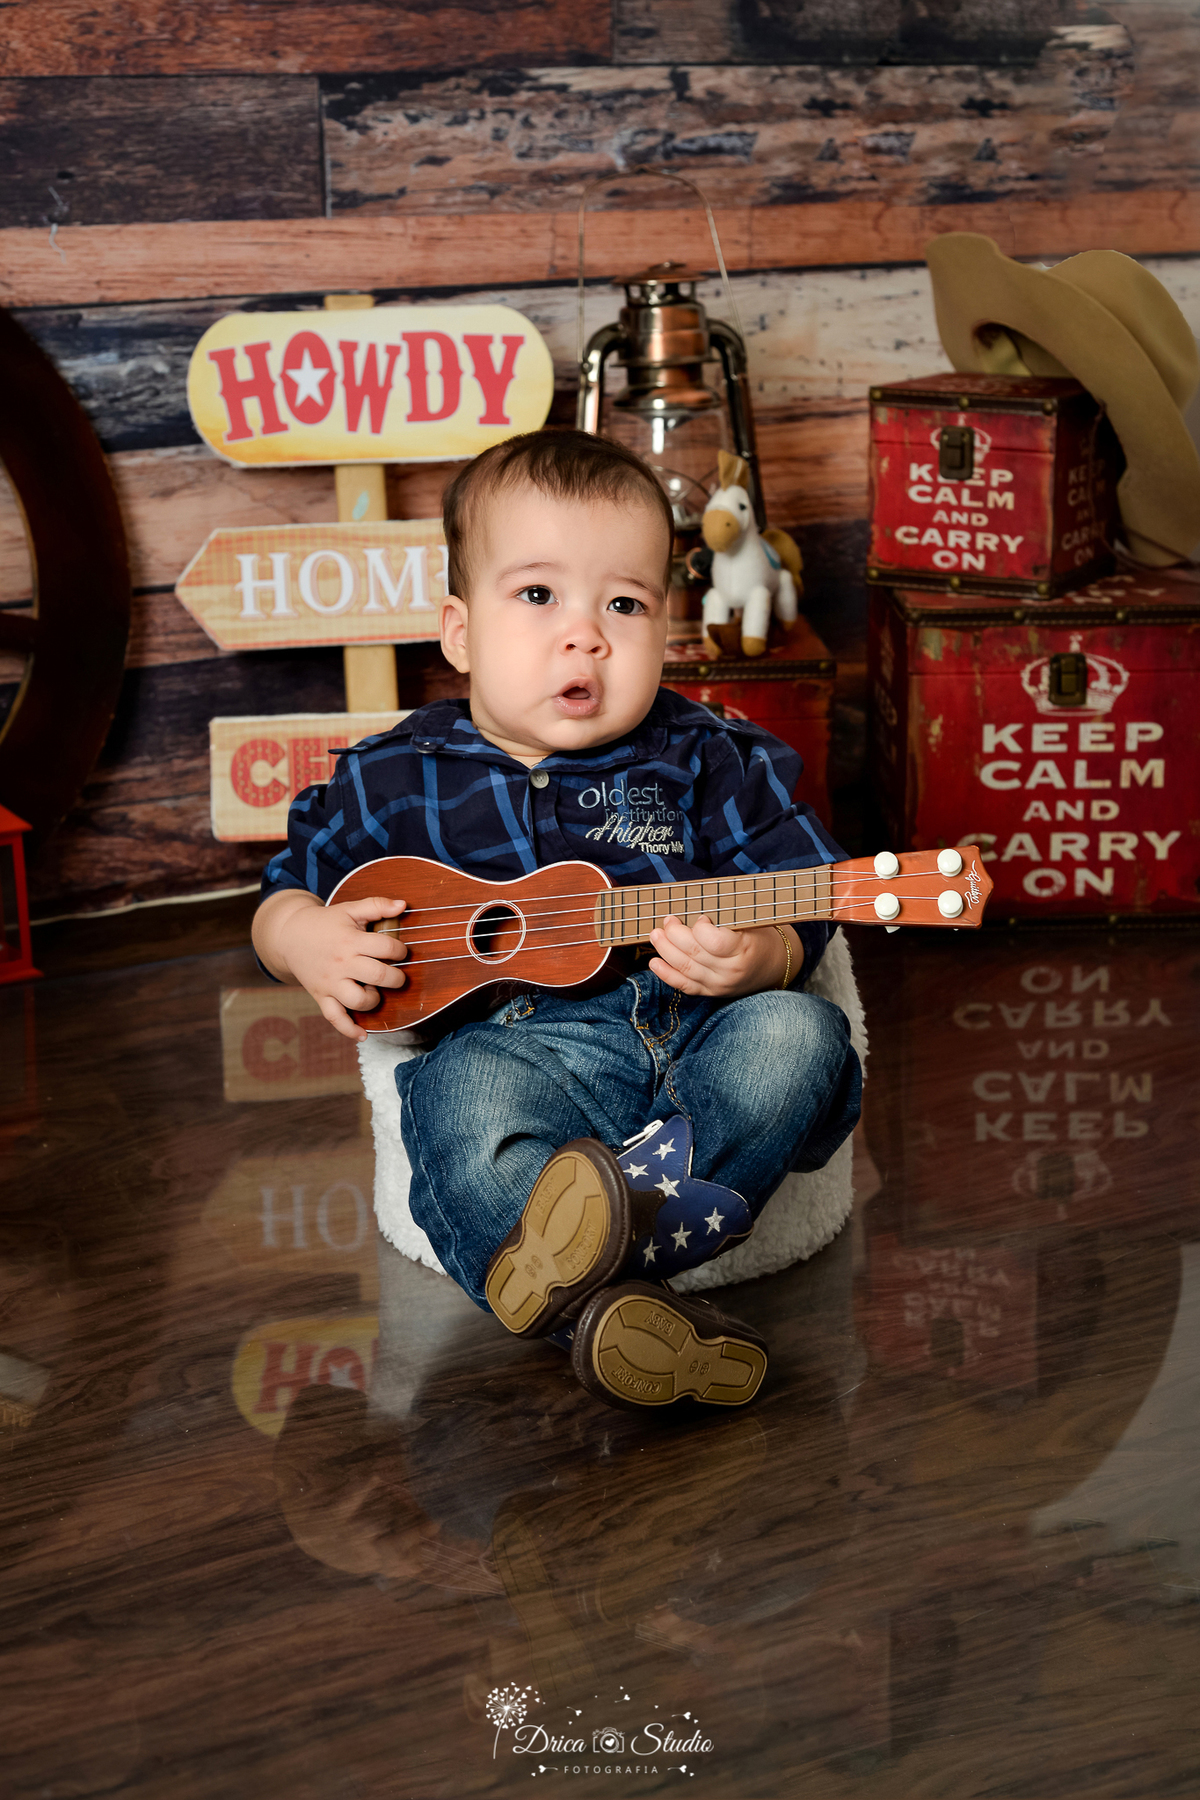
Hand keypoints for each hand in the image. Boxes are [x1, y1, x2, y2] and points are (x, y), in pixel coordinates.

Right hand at [270, 892, 408, 1039]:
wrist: (289, 936)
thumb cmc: (325, 923)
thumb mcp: (349, 909)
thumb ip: (376, 905)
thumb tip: (402, 905)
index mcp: (350, 941)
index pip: (386, 949)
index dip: (401, 951)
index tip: (400, 952)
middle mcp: (341, 964)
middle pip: (377, 976)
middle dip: (396, 978)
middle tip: (396, 975)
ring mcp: (330, 983)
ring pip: (358, 1001)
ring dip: (374, 1000)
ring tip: (374, 991)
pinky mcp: (321, 996)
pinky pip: (334, 1018)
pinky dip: (349, 1030)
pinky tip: (363, 1034)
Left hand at [648, 914, 799, 998]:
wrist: (773, 965)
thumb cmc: (759, 937)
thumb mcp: (751, 923)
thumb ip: (726, 916)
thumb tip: (696, 907)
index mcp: (743, 950)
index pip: (714, 941)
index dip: (700, 927)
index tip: (701, 918)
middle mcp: (730, 971)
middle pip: (694, 953)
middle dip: (674, 934)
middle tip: (668, 920)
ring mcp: (719, 985)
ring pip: (685, 968)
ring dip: (665, 950)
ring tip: (656, 935)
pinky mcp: (711, 992)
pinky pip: (684, 986)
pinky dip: (666, 974)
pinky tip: (654, 962)